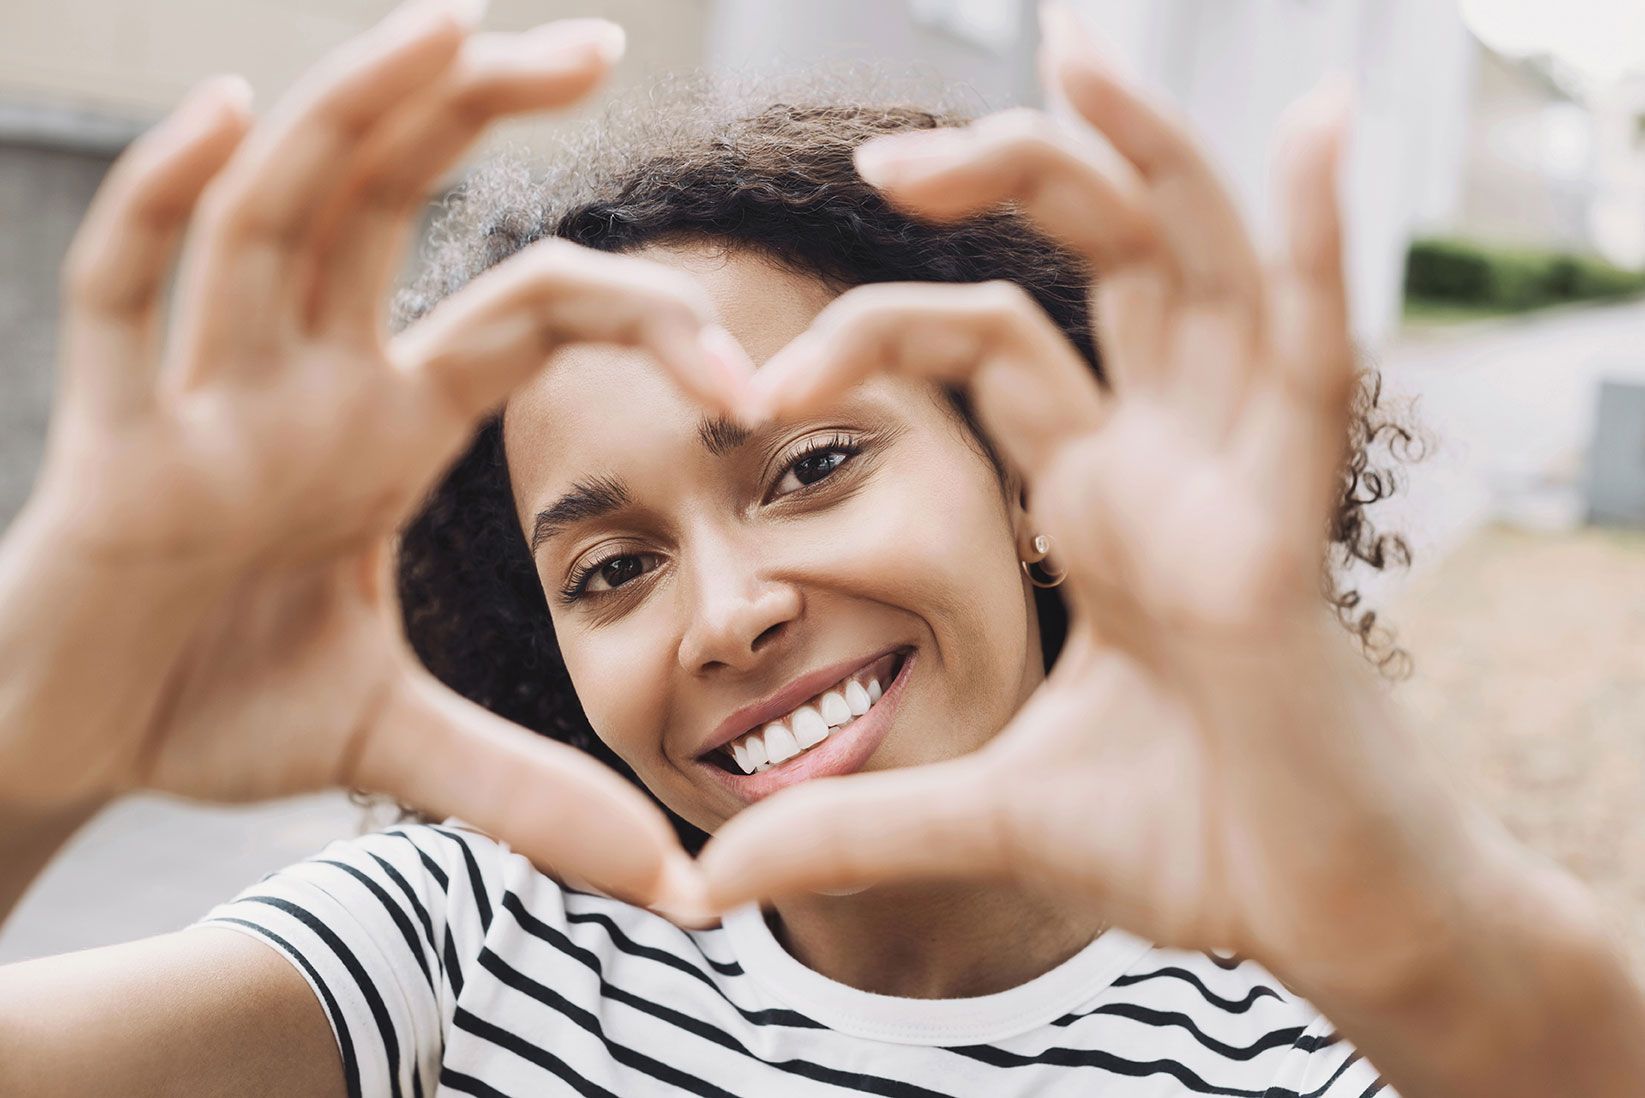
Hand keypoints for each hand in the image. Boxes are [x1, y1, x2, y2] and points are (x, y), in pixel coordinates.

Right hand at [1, 2, 742, 910]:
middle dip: (481, 108)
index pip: (527, 314)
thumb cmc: (222, 706)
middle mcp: (306, 382)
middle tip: (604, 43)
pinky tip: (219, 117)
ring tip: (446, 24)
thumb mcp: (400, 749)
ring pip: (279, 218)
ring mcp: (207, 398)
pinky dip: (164, 207)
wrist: (78, 745)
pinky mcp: (112, 446)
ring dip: (355, 116)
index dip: (637, 320)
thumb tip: (683, 892)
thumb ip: (534, 793)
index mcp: (387, 423)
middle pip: (397, 202)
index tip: (745, 373)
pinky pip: (125, 295)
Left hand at [700, 5, 1489, 995]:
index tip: (749, 383)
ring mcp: (1236, 479)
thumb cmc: (1192, 845)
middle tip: (879, 154)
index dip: (871, 330)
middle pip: (1099, 265)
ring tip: (1077, 51)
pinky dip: (1317, 243)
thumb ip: (849, 828)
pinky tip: (1317, 127)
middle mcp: (1170, 459)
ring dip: (1145, 156)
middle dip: (1008, 178)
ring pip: (1197, 272)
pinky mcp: (1291, 530)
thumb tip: (706, 889)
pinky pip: (1312, 357)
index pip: (986, 344)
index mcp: (1101, 496)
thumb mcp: (985, 815)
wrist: (1318, 927)